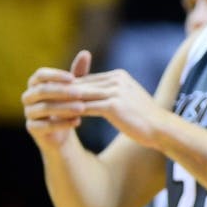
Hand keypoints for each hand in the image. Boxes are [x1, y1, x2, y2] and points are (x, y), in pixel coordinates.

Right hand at [23, 50, 91, 150]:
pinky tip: (77, 122)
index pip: (40, 75)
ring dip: (63, 108)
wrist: (61, 133)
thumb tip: (85, 52)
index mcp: (36, 84)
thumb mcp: (74, 89)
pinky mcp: (32, 129)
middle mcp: (28, 97)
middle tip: (80, 93)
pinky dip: (61, 124)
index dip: (55, 75)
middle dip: (61, 91)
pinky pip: (44, 126)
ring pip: (43, 108)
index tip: (73, 78)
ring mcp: (28, 113)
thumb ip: (78, 73)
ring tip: (82, 108)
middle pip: (41, 91)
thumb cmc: (67, 105)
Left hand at [25, 52, 169, 148]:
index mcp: (119, 76)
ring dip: (63, 102)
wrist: (162, 130)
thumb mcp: (127, 102)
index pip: (88, 80)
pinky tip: (61, 120)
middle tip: (43, 99)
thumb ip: (112, 94)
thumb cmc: (146, 119)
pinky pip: (86, 108)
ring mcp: (115, 91)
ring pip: (81, 96)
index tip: (54, 95)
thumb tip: (97, 96)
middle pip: (81, 85)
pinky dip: (72, 113)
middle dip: (62, 92)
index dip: (70, 88)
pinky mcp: (113, 105)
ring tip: (47, 109)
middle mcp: (116, 80)